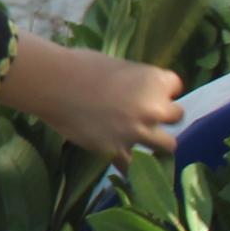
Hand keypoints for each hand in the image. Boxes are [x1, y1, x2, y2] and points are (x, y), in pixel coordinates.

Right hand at [0, 36, 183, 161]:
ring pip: (168, 146)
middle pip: (177, 117)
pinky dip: (127, 163)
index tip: (149, 91)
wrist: (52, 83)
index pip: (176, 86)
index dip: (162, 90)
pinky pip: (134, 165)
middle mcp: (154, 108)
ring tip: (141, 140)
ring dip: (156, 143)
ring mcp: (137, 132)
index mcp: (155, 81)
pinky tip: (119, 156)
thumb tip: (136, 92)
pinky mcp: (117, 150)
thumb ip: (135, 82)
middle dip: (163, 116)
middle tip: (146, 115)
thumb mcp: (117, 65)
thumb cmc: (79, 64)